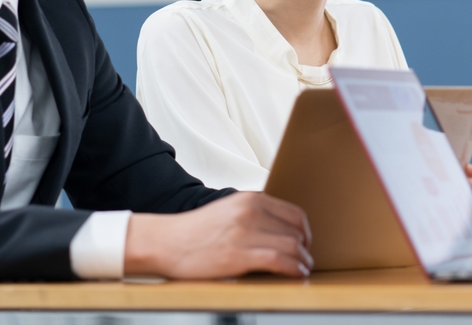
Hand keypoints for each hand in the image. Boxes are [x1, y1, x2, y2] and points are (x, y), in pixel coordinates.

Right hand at [124, 191, 312, 277]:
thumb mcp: (229, 211)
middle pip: (295, 231)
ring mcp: (245, 233)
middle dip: (304, 248)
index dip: (304, 231)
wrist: (166, 242)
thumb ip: (253, 214)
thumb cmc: (196, 232)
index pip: (293, 214)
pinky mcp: (238, 255)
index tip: (304, 242)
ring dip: (302, 260)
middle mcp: (250, 212)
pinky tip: (297, 273)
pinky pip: (279, 261)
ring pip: (291, 246)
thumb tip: (279, 230)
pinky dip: (294, 268)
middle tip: (305, 259)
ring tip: (303, 268)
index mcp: (250, 199)